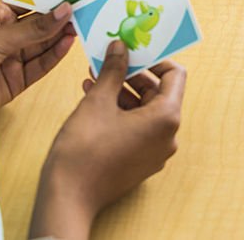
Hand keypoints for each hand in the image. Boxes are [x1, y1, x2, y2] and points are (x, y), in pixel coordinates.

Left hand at [0, 1, 75, 117]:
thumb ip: (35, 28)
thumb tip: (64, 11)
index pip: (27, 5)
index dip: (48, 0)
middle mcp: (4, 37)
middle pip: (38, 26)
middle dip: (58, 20)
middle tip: (81, 11)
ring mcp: (11, 59)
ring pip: (41, 46)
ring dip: (59, 37)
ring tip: (79, 26)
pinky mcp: (16, 81)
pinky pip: (40, 66)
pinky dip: (54, 56)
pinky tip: (67, 44)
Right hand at [31, 44, 185, 238]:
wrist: (68, 197)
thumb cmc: (85, 150)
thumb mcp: (99, 100)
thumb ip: (114, 70)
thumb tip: (120, 47)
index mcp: (166, 118)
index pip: (175, 75)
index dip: (154, 59)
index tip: (133, 51)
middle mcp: (168, 136)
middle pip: (158, 92)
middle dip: (132, 74)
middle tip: (109, 60)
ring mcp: (155, 151)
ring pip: (144, 110)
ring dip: (122, 91)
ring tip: (94, 78)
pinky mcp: (140, 161)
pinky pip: (137, 128)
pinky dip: (120, 111)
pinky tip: (95, 98)